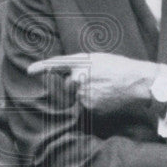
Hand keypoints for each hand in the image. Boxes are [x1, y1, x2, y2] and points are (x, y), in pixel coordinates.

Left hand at [28, 52, 160, 114]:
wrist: (136, 82)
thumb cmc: (119, 68)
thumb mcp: (98, 59)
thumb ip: (80, 65)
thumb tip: (68, 75)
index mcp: (81, 62)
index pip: (56, 63)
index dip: (41, 67)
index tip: (29, 71)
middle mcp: (79, 77)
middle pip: (67, 84)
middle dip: (76, 84)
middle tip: (96, 81)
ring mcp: (83, 93)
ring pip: (76, 96)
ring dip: (85, 94)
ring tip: (103, 89)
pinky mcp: (88, 106)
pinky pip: (84, 106)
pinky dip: (92, 102)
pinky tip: (104, 97)